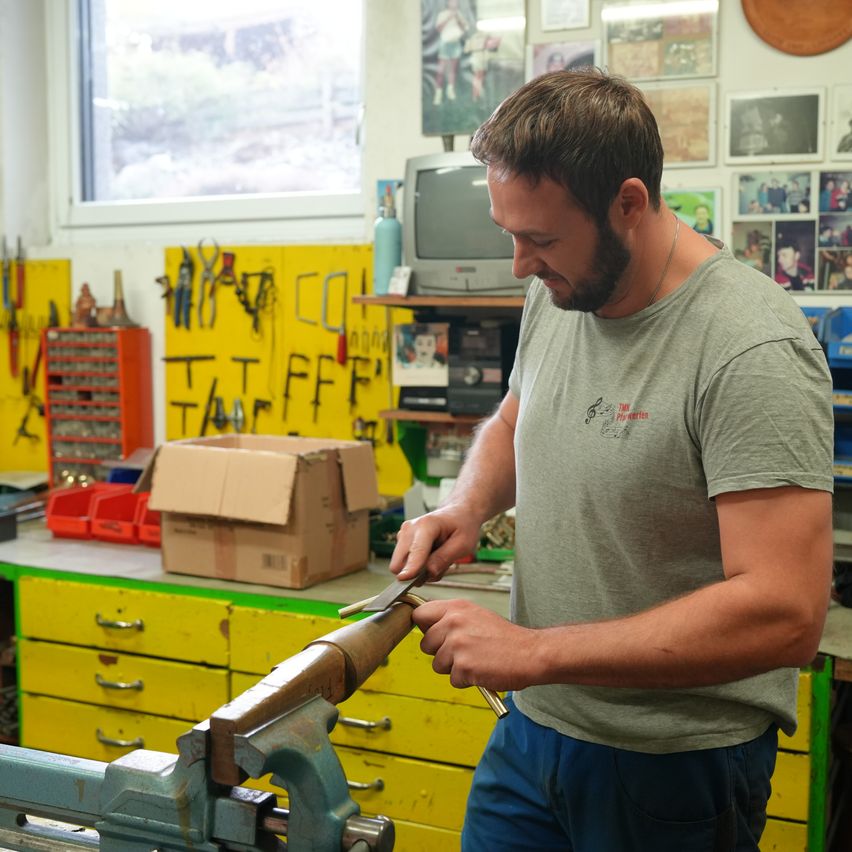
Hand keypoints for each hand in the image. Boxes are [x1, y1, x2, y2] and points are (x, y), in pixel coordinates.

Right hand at [389, 508, 480, 581]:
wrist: (458, 513)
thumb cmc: (463, 526)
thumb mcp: (463, 544)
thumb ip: (445, 558)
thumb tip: (429, 573)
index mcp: (426, 525)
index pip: (416, 551)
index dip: (410, 568)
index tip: (404, 580)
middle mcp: (410, 528)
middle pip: (399, 561)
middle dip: (416, 573)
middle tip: (439, 567)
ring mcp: (404, 534)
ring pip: (402, 565)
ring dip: (419, 570)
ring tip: (438, 558)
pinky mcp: (402, 541)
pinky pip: (405, 563)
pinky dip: (418, 566)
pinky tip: (431, 556)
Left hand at [413, 599, 537, 691]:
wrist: (530, 653)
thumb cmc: (505, 638)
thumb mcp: (476, 616)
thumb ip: (451, 619)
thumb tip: (427, 627)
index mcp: (457, 607)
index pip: (420, 614)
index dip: (425, 627)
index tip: (433, 634)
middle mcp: (454, 622)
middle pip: (425, 643)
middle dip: (440, 652)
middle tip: (463, 652)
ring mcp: (457, 644)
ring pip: (437, 664)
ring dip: (453, 668)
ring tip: (475, 661)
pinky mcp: (463, 666)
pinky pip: (453, 679)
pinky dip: (466, 680)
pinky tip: (481, 671)